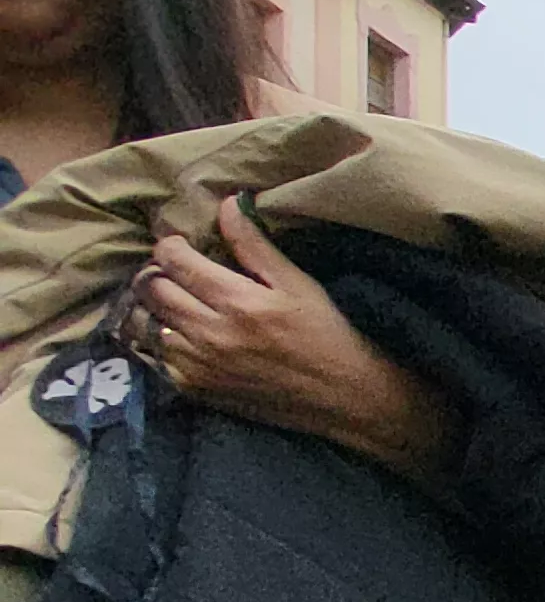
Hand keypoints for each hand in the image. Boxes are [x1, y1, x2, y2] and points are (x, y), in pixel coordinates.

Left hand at [136, 202, 458, 479]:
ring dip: (149, 307)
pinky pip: (152, 358)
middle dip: (154, 273)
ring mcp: (199, 365)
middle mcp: (210, 333)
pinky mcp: (196, 389)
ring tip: (168, 300)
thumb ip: (256, 245)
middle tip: (171, 271)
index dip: (169, 246)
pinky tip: (174, 333)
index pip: (174, 261)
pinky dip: (155, 341)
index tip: (181, 246)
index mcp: (237, 301)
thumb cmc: (328, 335)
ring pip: (142, 324)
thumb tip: (229, 203)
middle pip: (151, 290)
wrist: (345, 398)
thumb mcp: (299, 284)